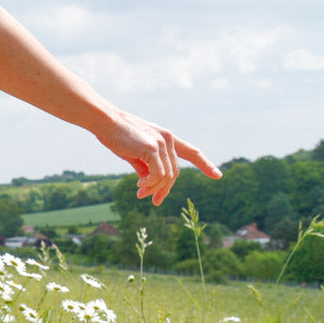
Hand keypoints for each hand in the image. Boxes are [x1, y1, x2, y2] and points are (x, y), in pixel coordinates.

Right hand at [95, 109, 221, 204]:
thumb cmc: (117, 135)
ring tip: (140, 193)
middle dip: (164, 189)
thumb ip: (145, 166)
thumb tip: (148, 183)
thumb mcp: (134, 153)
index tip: (218, 175)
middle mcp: (168, 139)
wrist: (105, 121)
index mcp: (166, 138)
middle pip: (175, 172)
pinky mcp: (152, 148)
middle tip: (152, 201)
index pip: (192, 152)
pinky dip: (151, 184)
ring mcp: (162, 143)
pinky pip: (158, 174)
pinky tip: (140, 186)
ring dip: (154, 188)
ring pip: (167, 176)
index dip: (205, 164)